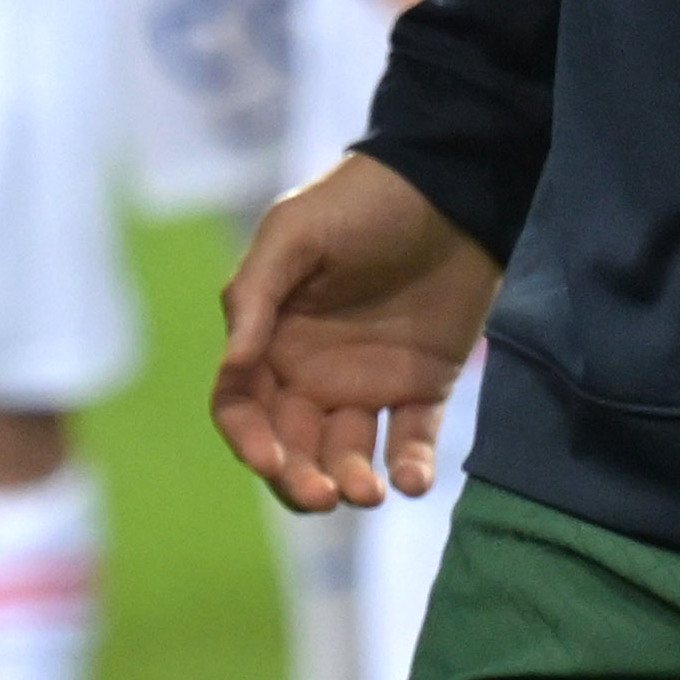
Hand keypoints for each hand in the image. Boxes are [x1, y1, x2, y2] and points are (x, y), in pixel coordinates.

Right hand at [214, 152, 502, 514]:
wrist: (450, 185)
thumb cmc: (359, 201)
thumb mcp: (294, 233)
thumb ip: (254, 297)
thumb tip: (230, 367)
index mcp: (271, 339)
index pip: (242, 407)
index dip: (249, 441)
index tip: (270, 462)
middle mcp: (312, 372)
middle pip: (292, 447)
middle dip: (300, 480)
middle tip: (325, 495)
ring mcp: (368, 384)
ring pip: (348, 455)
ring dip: (352, 482)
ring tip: (371, 492)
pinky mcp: (422, 386)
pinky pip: (410, 441)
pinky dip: (409, 468)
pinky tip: (412, 481)